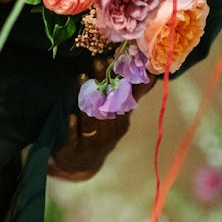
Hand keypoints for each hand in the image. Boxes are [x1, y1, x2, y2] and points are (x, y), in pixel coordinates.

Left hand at [48, 62, 156, 180]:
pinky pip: (76, 137)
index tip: (117, 59)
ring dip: (87, 99)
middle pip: (107, 106)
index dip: (120, 79)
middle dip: (103, 83)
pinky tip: (70, 115)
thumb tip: (151, 73)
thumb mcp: (118, 116)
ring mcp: (94, 141)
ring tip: (82, 78)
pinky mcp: (76, 149)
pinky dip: (74, 127)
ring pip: (92, 119)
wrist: (82, 163)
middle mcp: (110, 132)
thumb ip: (132, 95)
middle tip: (99, 61)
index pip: (123, 99)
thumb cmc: (102, 133)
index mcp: (121, 122)